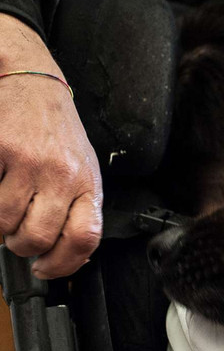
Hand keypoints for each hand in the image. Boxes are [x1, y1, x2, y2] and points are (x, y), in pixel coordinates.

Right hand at [0, 14, 102, 278]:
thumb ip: (78, 208)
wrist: (32, 82)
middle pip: (37, 238)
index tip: (45, 268)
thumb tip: (70, 257)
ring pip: (4, 224)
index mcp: (88, 183)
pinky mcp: (4, 152)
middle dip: (20, 245)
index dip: (63, 264)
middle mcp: (65, 174)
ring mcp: (32, 163)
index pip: (85, 238)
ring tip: (6, 202)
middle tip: (17, 230)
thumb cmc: (55, 132)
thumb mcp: (80, 168)